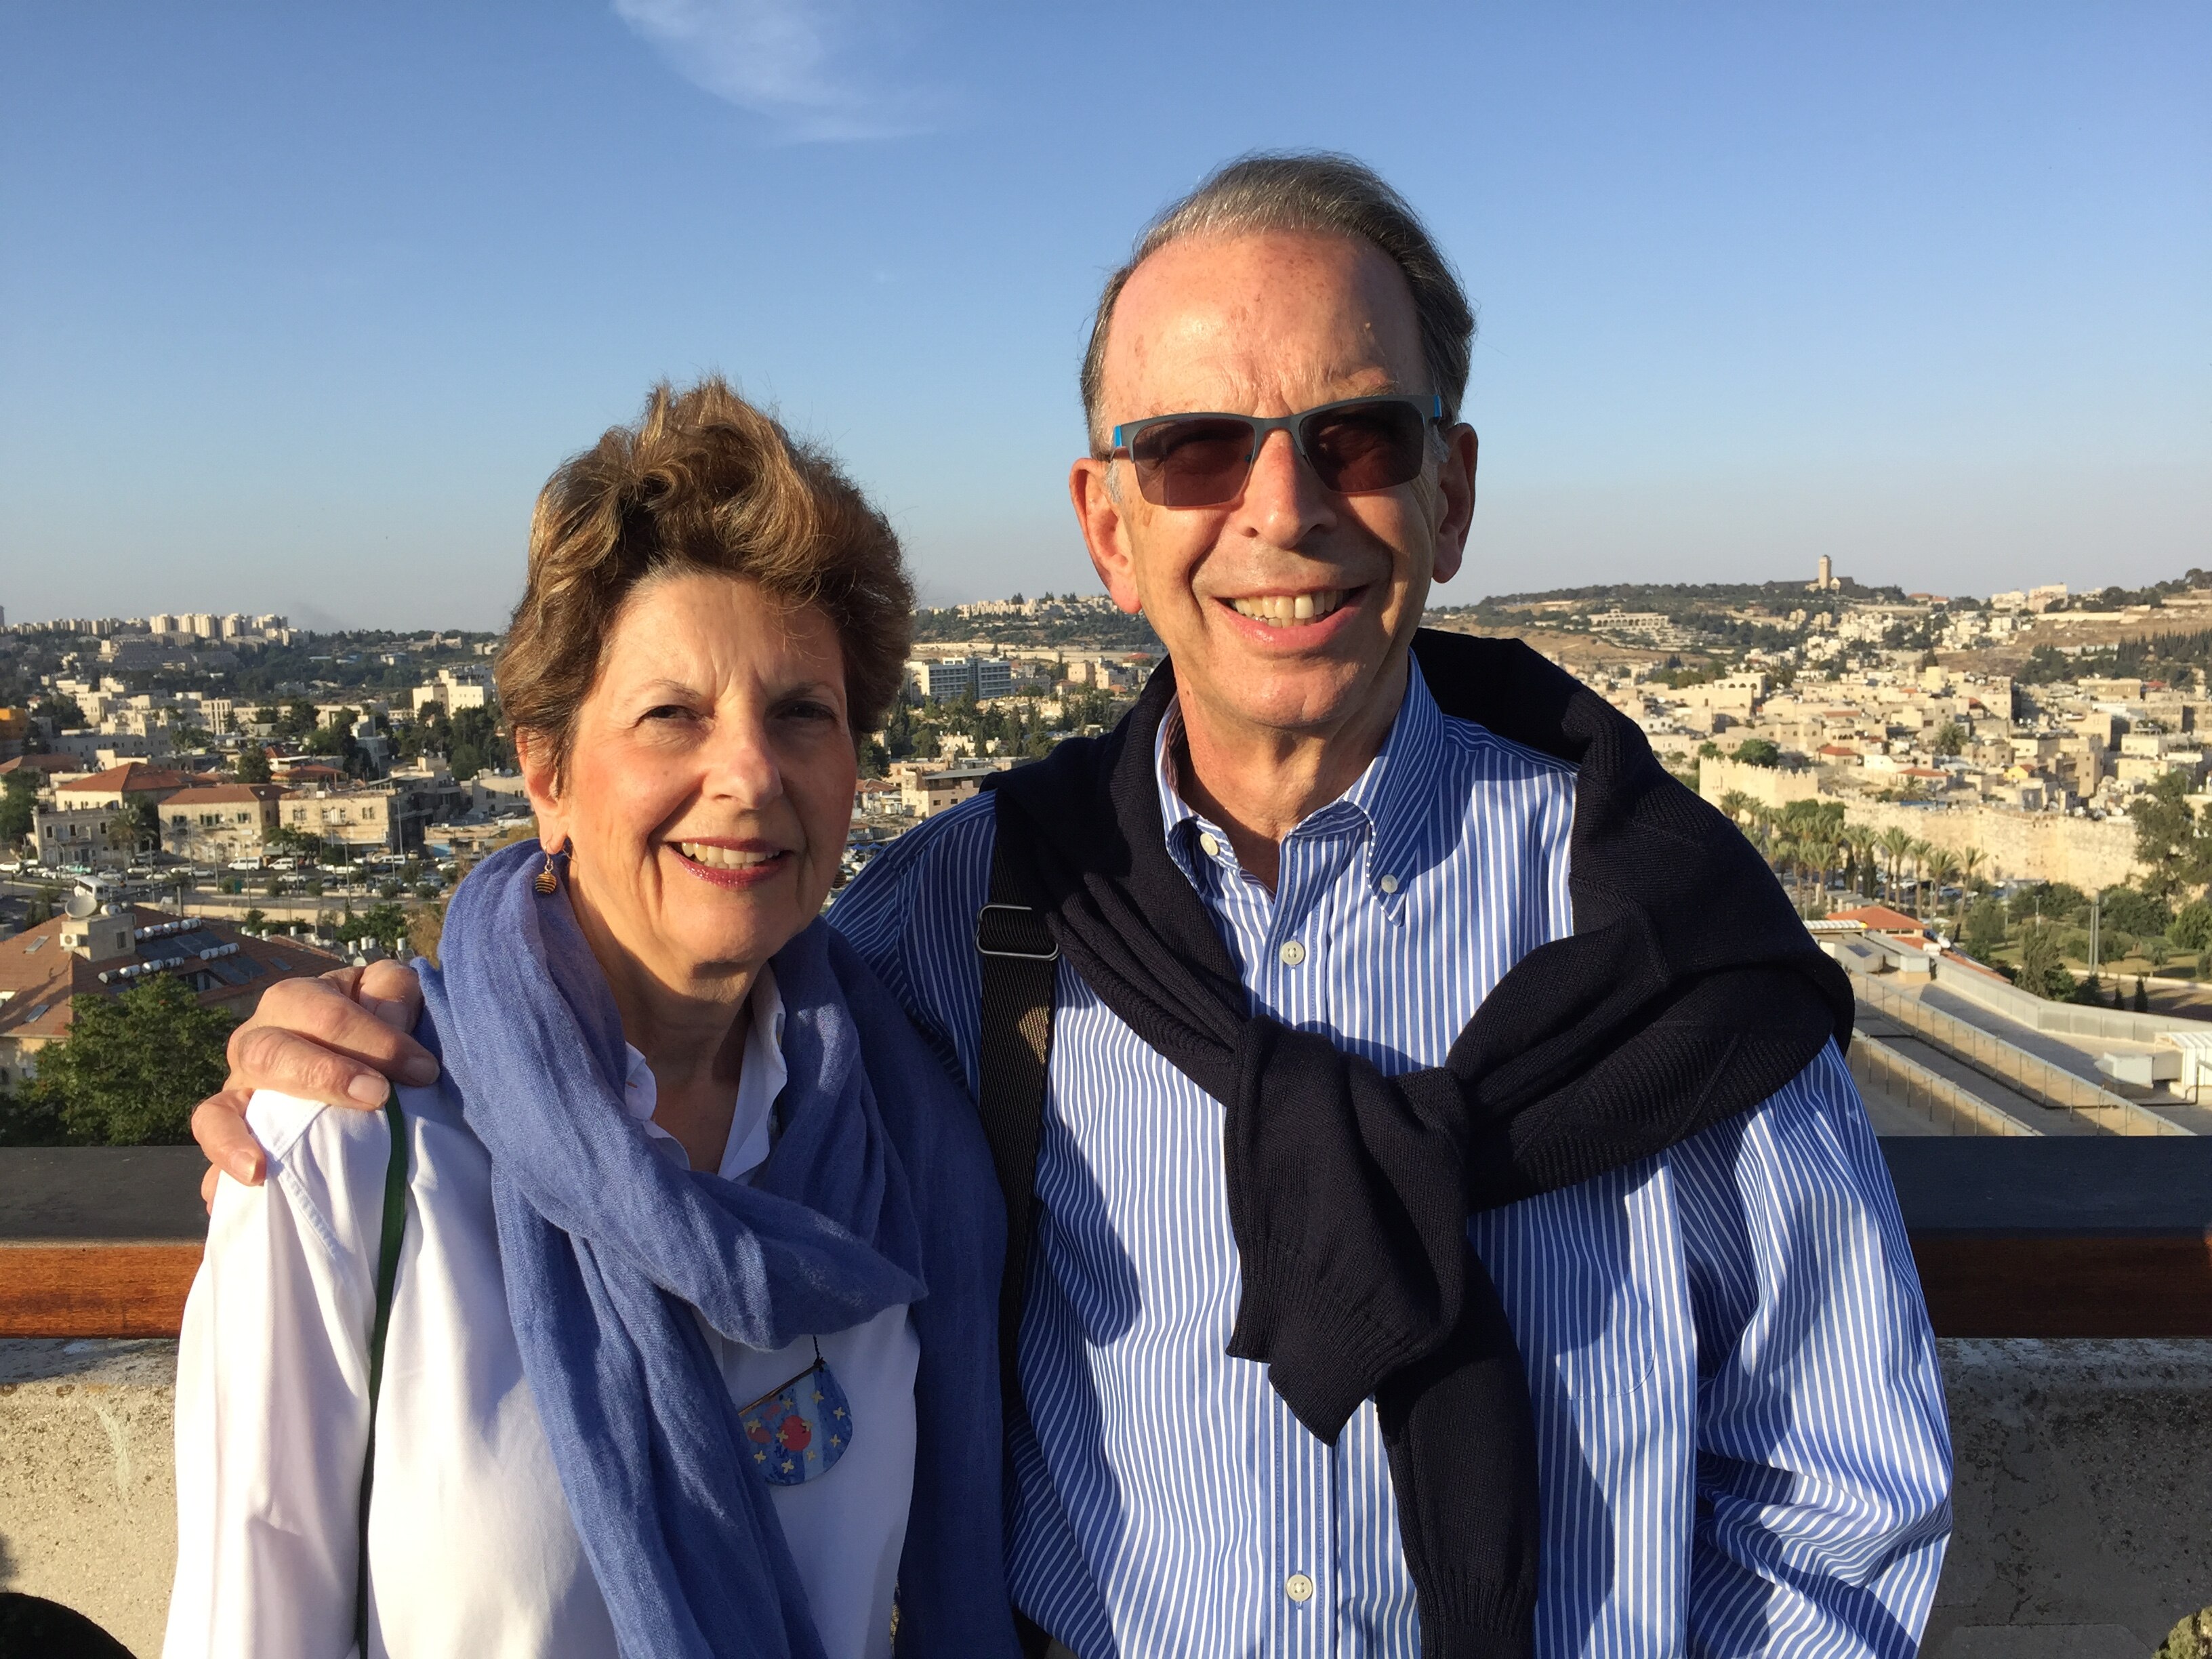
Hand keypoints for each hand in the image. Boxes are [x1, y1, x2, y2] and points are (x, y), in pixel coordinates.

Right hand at [194, 960, 432, 1206]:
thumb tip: (391, 1020)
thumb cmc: (373, 1016)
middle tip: (378, 1096)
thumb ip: (392, 992)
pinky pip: (211, 1141)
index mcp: (296, 999)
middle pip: (272, 1053)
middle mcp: (257, 1039)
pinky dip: (222, 1163)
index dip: (378, 1042)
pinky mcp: (231, 1124)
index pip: (328, 1015)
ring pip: (224, 1104)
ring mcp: (238, 1085)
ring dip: (241, 1138)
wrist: (347, 1045)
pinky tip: (238, 1187)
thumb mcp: (388, 990)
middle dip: (325, 1076)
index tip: (424, 1071)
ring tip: (276, 1161)